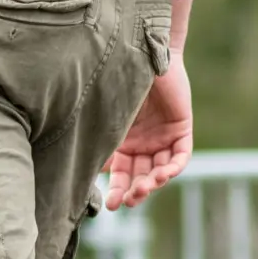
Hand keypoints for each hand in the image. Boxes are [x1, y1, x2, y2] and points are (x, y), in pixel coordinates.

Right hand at [105, 51, 193, 209]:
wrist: (138, 52)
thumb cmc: (114, 81)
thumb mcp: (103, 117)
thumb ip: (96, 140)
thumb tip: (76, 171)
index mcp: (122, 142)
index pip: (121, 173)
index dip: (116, 190)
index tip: (110, 206)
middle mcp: (143, 143)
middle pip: (140, 176)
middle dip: (134, 192)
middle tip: (127, 202)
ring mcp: (162, 137)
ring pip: (160, 170)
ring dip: (152, 183)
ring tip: (144, 189)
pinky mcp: (181, 129)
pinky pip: (180, 156)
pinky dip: (173, 168)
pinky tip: (162, 175)